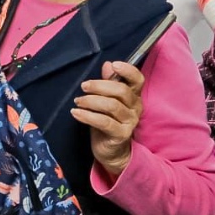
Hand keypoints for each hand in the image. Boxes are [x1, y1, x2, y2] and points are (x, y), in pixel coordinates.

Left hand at [71, 61, 143, 175]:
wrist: (111, 151)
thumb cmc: (108, 121)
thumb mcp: (107, 100)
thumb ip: (109, 83)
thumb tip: (107, 64)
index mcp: (134, 96)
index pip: (138, 80)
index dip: (128, 70)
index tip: (114, 64)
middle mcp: (135, 108)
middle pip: (121, 91)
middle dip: (100, 86)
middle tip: (84, 86)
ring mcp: (130, 122)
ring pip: (112, 106)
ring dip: (91, 101)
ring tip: (77, 101)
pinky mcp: (121, 135)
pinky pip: (104, 122)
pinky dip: (88, 116)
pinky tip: (76, 113)